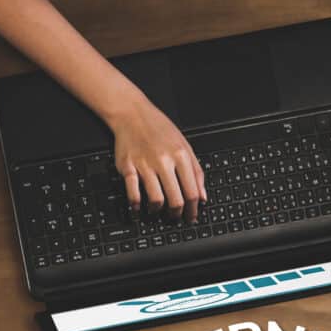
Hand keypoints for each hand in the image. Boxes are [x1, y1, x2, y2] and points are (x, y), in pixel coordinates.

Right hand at [109, 98, 202, 218]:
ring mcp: (145, 164)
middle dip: (177, 214)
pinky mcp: (127, 166)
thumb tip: (203, 197)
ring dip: (158, 211)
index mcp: (181, 156)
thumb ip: (196, 171)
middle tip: (176, 217)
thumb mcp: (185, 145)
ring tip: (157, 210)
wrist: (132, 113)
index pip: (192, 192)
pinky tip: (138, 208)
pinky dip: (136, 204)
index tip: (192, 216)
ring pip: (157, 199)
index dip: (193, 210)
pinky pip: (132, 192)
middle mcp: (164, 161)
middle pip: (176, 200)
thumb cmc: (159, 129)